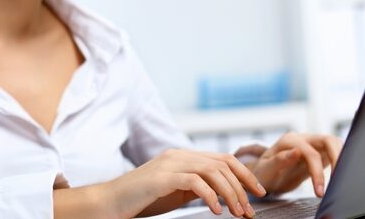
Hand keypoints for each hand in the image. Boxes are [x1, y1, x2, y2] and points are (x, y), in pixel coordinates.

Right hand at [104, 149, 266, 217]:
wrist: (110, 202)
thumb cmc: (142, 199)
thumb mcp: (175, 191)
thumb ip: (195, 186)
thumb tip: (221, 193)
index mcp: (182, 157)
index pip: (221, 159)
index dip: (244, 174)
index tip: (257, 193)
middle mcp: (178, 155)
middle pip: (222, 163)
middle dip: (242, 186)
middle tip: (249, 210)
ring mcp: (169, 164)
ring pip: (212, 171)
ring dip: (230, 194)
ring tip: (237, 213)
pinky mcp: (161, 177)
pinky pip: (195, 182)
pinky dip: (211, 196)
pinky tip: (216, 210)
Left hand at [241, 132, 343, 196]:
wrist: (266, 174)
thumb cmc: (263, 172)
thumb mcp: (265, 169)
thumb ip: (279, 160)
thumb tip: (296, 151)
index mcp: (288, 141)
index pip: (310, 153)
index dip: (317, 172)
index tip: (319, 191)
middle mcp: (302, 139)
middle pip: (328, 140)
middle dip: (337, 159)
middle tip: (338, 181)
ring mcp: (312, 144)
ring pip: (334, 143)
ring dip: (341, 158)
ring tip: (339, 180)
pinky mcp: (319, 151)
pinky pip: (335, 151)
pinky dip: (341, 161)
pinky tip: (338, 177)